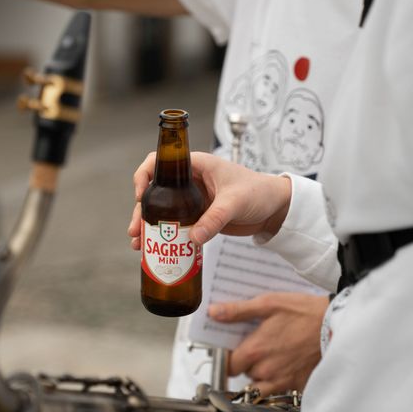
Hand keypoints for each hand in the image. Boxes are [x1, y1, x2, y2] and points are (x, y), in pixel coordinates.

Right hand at [127, 151, 291, 248]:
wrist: (276, 210)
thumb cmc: (259, 193)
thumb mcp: (235, 203)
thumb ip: (214, 220)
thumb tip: (192, 239)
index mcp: (195, 165)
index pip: (159, 162)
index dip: (144, 176)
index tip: (140, 196)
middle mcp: (188, 181)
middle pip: (154, 192)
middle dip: (141, 212)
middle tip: (136, 231)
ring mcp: (191, 200)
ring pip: (161, 211)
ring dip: (148, 227)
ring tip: (139, 245)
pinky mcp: (196, 216)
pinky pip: (174, 225)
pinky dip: (163, 236)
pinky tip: (153, 250)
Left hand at [209, 293, 328, 394]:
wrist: (337, 325)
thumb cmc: (304, 312)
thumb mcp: (268, 303)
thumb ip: (238, 311)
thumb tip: (213, 313)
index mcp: (255, 351)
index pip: (227, 365)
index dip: (225, 356)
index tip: (229, 347)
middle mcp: (267, 370)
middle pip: (244, 374)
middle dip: (245, 362)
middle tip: (254, 345)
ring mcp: (283, 380)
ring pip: (260, 384)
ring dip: (260, 373)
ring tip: (269, 354)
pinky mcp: (299, 384)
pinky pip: (280, 388)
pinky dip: (278, 378)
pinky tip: (284, 360)